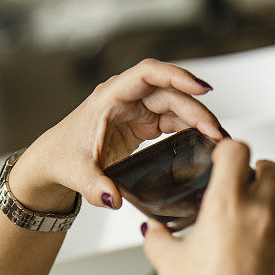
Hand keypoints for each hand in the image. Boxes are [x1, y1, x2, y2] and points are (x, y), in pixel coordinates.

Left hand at [9, 59, 224, 211]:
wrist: (56, 161)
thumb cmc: (63, 157)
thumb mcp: (76, 173)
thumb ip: (94, 186)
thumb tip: (113, 199)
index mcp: (110, 98)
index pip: (147, 74)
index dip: (176, 76)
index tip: (200, 88)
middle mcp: (126, 99)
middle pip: (170, 93)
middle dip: (196, 109)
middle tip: (217, 133)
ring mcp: (137, 111)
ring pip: (175, 106)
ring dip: (198, 121)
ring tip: (218, 139)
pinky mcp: (143, 125)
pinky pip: (172, 121)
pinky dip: (190, 130)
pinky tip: (204, 142)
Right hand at [142, 140, 274, 274]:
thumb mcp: (167, 262)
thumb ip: (158, 238)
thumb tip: (152, 229)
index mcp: (226, 204)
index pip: (237, 151)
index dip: (229, 149)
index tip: (224, 158)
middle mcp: (260, 213)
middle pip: (273, 168)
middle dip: (259, 169)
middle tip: (247, 179)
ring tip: (259, 208)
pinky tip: (266, 240)